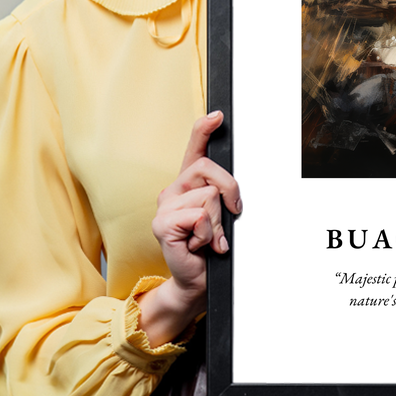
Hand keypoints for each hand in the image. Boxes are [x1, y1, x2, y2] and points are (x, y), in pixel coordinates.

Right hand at [137, 111, 241, 345]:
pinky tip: (199, 245)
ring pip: (209, 196)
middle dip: (230, 191)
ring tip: (210, 238)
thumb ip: (223, 195)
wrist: (197, 280)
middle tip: (231, 214)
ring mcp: (165, 206)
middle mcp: (173, 190)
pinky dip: (208, 234)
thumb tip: (232, 188)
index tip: (218, 116)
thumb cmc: (210, 248)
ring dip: (218, 222)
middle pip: (209, 169)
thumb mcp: (222, 216)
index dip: (204, 129)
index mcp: (188, 184)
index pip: (194, 149)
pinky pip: (199, 216)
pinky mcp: (162, 224)